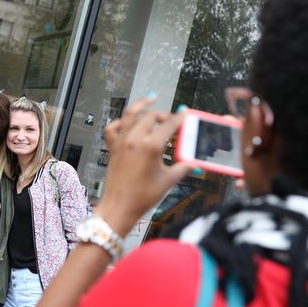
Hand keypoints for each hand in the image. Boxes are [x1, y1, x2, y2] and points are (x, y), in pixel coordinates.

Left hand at [94, 98, 191, 235]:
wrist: (119, 207)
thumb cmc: (142, 196)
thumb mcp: (168, 180)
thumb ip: (183, 167)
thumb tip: (194, 163)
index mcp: (151, 145)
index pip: (169, 124)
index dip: (179, 118)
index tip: (185, 114)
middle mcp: (135, 139)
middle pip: (151, 116)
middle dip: (163, 114)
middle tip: (172, 119)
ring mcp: (121, 141)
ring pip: (129, 114)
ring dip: (141, 105)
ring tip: (150, 99)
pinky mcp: (113, 147)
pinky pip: (113, 127)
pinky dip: (120, 121)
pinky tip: (127, 121)